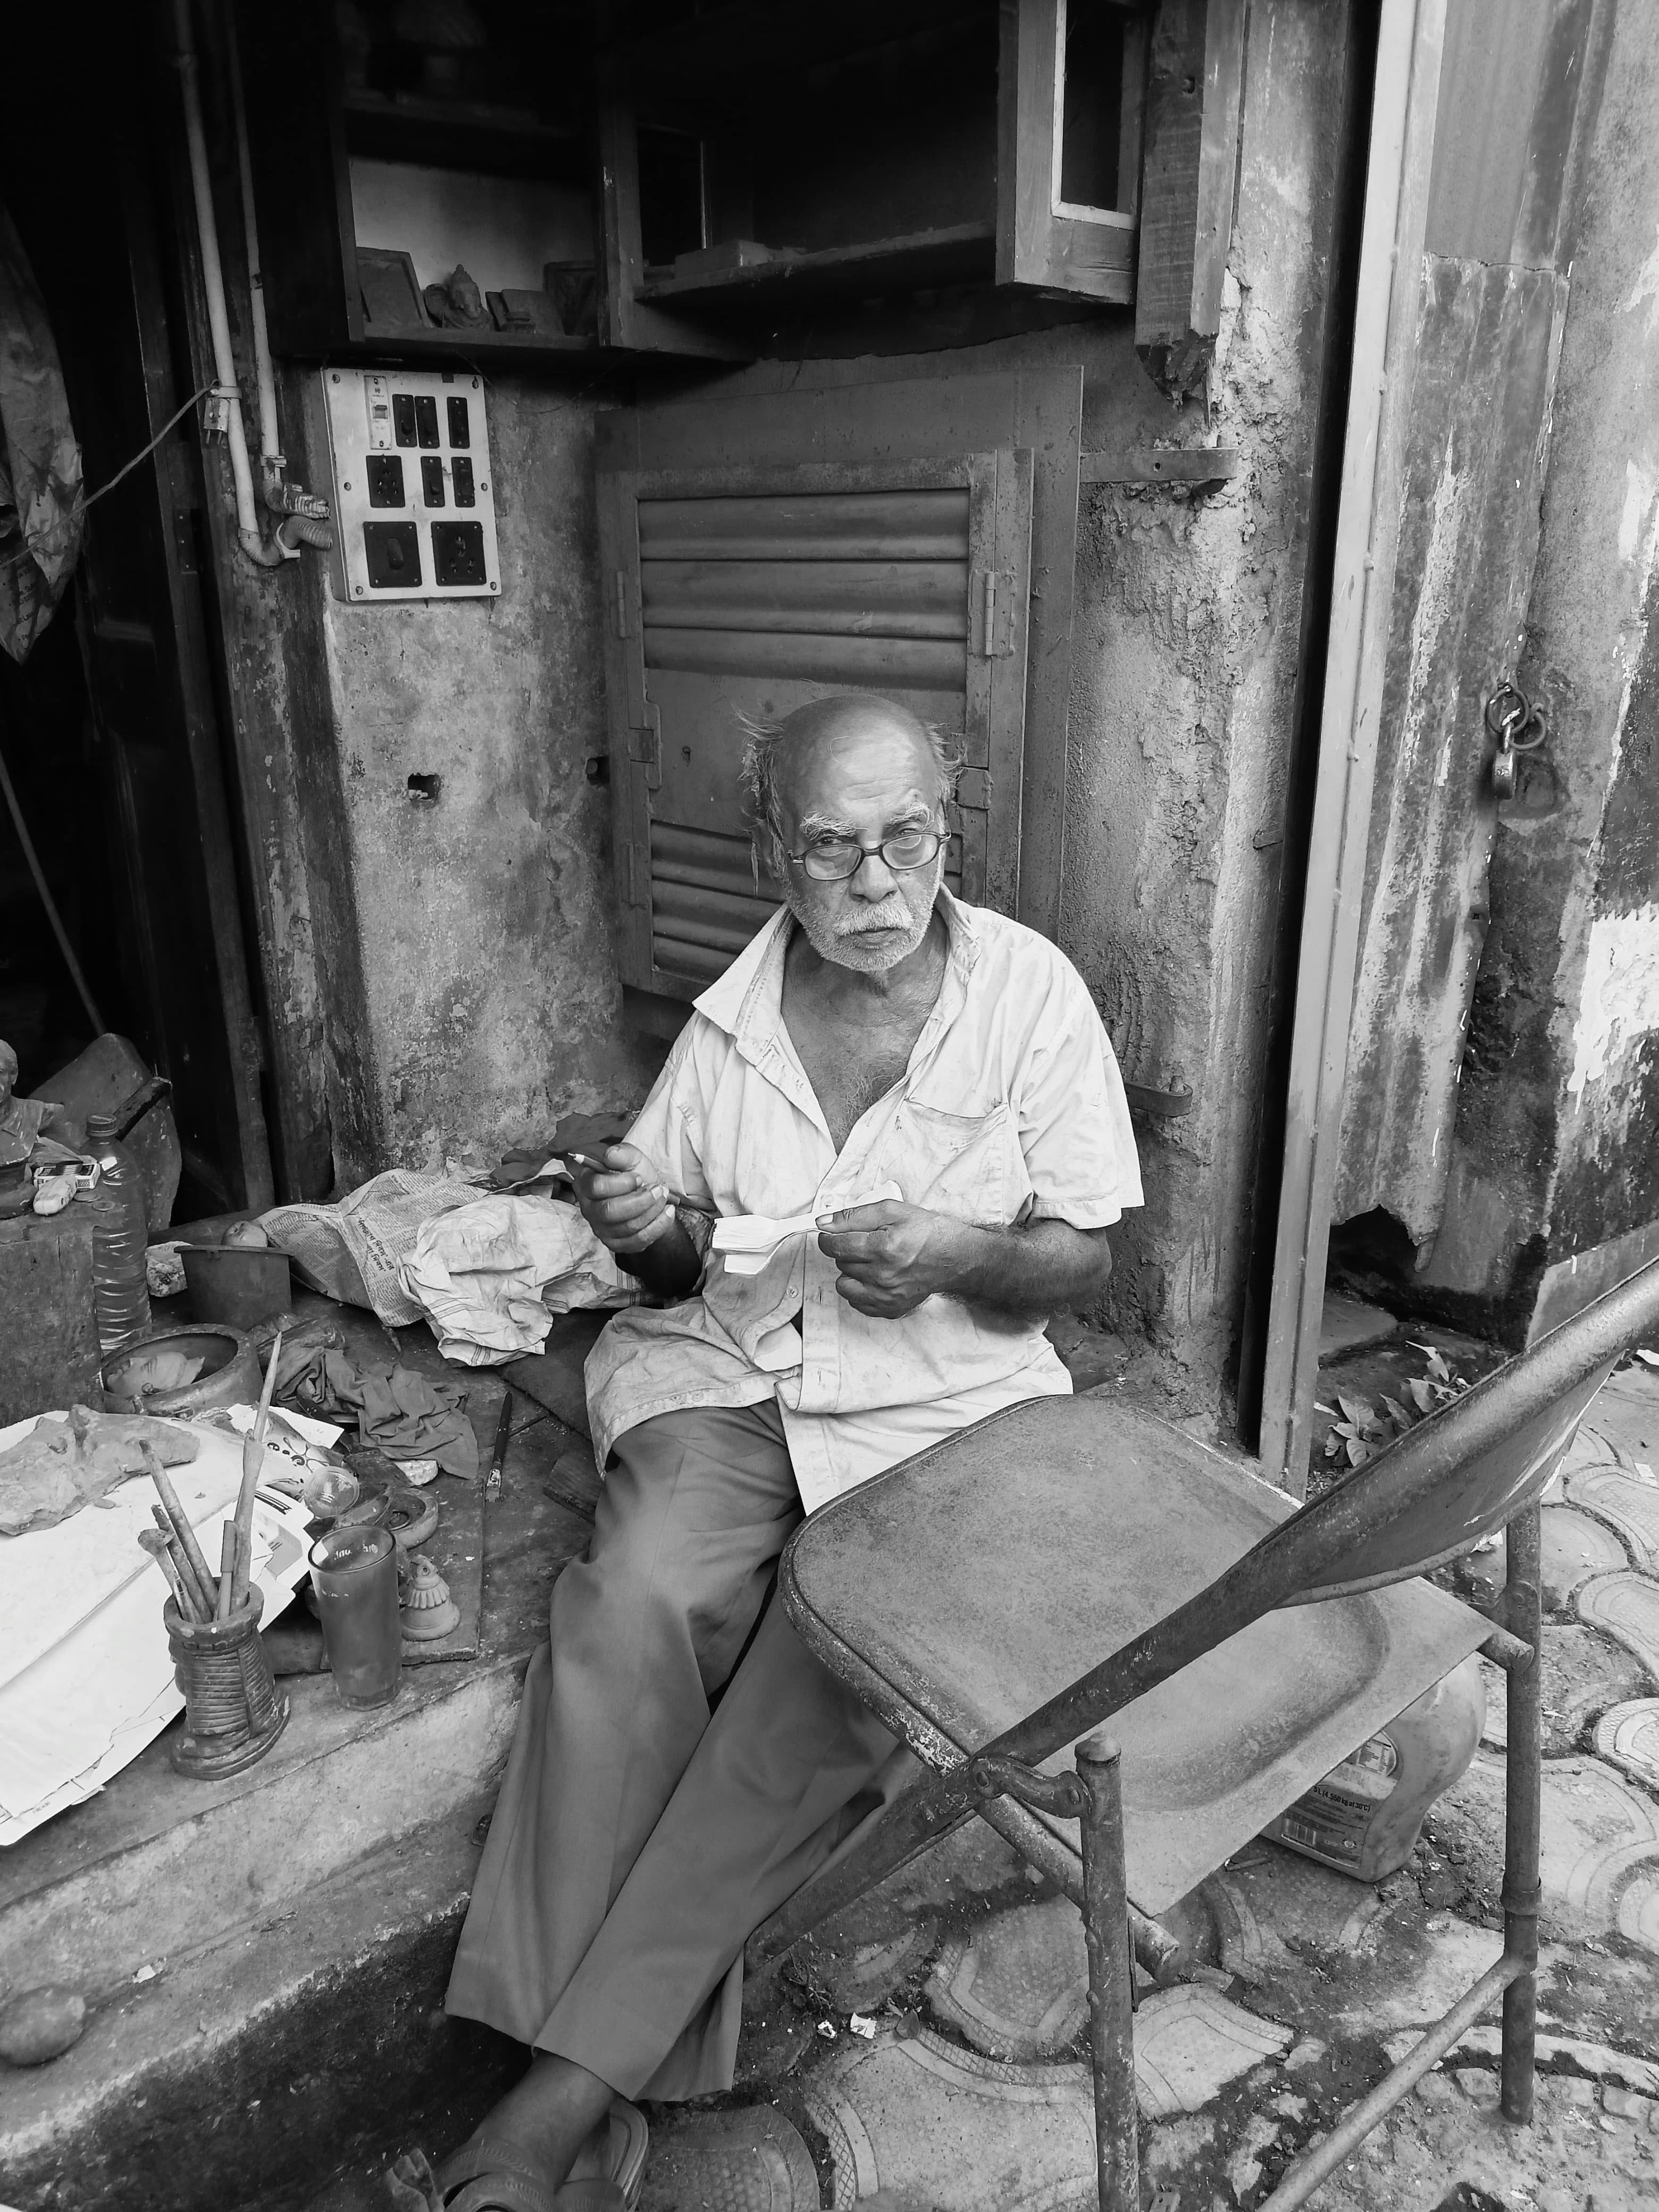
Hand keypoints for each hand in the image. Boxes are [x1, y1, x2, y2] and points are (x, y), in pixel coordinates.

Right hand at [569, 1143, 675, 1255]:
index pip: (595, 1187)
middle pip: (608, 1211)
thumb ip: (622, 1153)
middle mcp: (589, 1209)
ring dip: (651, 1211)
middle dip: (640, 1200)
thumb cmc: (637, 1176)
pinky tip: (667, 1212)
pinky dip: (658, 1226)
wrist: (651, 1197)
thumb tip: (610, 1155)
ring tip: (663, 1197)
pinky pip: (637, 1241)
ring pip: (626, 1227)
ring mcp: (601, 1229)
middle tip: (658, 1189)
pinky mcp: (616, 1243)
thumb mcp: (632, 1158)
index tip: (639, 1178)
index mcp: (586, 1184)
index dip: (621, 1183)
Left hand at [815, 1199, 965, 1317]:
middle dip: (846, 1251)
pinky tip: (875, 1277)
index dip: (827, 1238)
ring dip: (851, 1271)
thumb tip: (824, 1222)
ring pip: (844, 1285)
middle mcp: (883, 1276)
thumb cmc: (928, 1232)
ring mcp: (887, 1296)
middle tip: (864, 1243)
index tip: (829, 1235)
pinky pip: (857, 1302)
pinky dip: (861, 1289)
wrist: (954, 1257)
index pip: (835, 1246)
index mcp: (883, 1248)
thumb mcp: (892, 1210)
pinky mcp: (890, 1308)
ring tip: (869, 1261)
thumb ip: (854, 1216)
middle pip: (840, 1263)